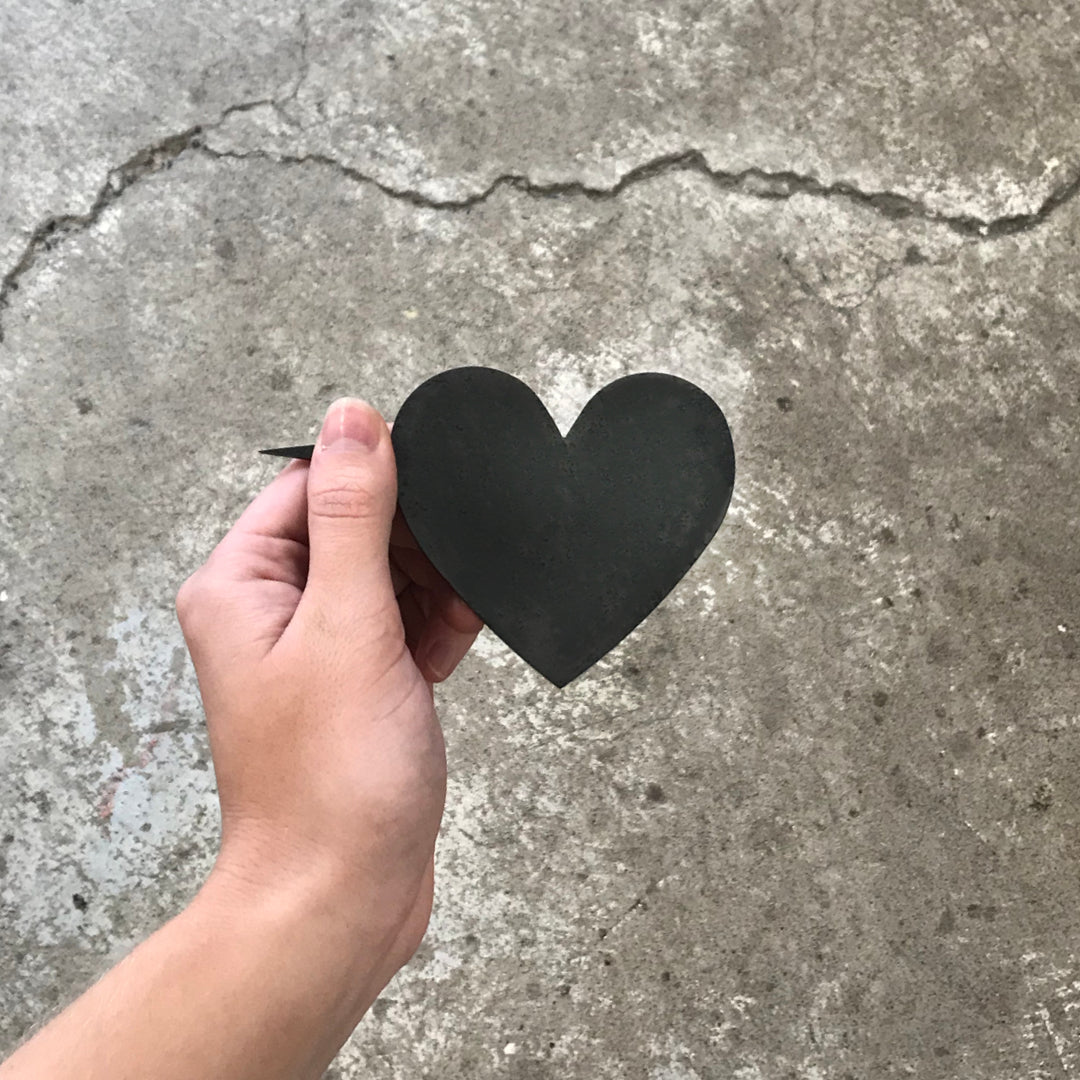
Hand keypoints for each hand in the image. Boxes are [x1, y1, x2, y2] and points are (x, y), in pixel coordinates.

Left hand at [176, 397, 482, 999]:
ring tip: (447, 632)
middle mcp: (272, 611)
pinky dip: (435, 630)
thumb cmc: (332, 778)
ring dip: (433, 592)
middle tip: (451, 576)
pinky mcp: (357, 683)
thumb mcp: (349, 624)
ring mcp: (317, 650)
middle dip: (415, 547)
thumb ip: (354, 514)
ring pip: (389, 577)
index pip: (310, 485)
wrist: (344, 894)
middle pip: (357, 530)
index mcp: (243, 583)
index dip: (379, 479)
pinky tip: (449, 656)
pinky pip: (403, 625)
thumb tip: (353, 418)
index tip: (438, 488)